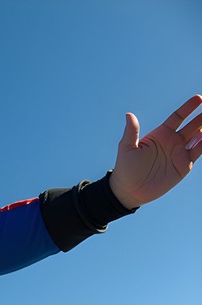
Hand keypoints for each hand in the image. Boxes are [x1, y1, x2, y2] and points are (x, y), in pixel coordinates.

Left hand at [110, 94, 201, 208]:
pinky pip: (199, 151)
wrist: (130, 191)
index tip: (199, 98)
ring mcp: (179, 153)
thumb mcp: (127, 148)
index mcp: (160, 134)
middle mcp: (172, 141)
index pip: (178, 117)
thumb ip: (131, 131)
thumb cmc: (126, 168)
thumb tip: (129, 114)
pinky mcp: (184, 165)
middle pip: (192, 125)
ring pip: (198, 137)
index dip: (188, 108)